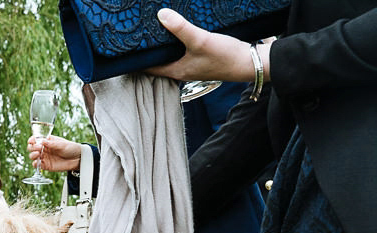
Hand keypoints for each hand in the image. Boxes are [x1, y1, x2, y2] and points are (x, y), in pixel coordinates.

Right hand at [28, 135, 82, 173]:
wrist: (77, 159)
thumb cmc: (71, 148)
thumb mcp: (62, 144)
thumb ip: (52, 144)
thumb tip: (42, 141)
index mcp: (47, 141)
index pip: (35, 140)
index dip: (32, 140)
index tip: (32, 140)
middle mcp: (44, 149)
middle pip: (32, 148)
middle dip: (32, 147)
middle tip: (38, 148)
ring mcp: (44, 157)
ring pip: (33, 156)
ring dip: (32, 155)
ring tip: (38, 154)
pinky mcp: (46, 165)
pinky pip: (36, 165)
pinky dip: (35, 164)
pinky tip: (37, 162)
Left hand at [146, 8, 262, 82]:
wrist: (251, 63)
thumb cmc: (226, 56)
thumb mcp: (200, 40)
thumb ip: (180, 28)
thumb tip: (161, 15)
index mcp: (175, 71)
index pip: (147, 67)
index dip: (137, 58)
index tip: (127, 46)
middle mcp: (181, 70)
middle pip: (158, 60)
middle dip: (149, 49)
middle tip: (139, 34)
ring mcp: (191, 65)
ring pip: (170, 55)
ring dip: (164, 44)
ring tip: (155, 29)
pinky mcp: (201, 58)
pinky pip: (182, 50)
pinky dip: (177, 42)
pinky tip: (178, 30)